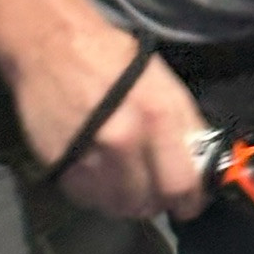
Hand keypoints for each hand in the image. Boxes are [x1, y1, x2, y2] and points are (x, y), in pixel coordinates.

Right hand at [12, 17, 216, 221]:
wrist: (52, 45)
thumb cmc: (114, 59)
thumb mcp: (164, 82)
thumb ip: (185, 126)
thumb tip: (201, 165)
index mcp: (157, 115)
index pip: (181, 183)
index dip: (190, 202)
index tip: (190, 205)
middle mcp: (123, 141)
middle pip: (148, 203)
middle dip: (157, 203)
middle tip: (155, 192)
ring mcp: (88, 156)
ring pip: (117, 207)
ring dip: (127, 201)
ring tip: (127, 182)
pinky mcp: (59, 166)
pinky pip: (87, 199)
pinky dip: (98, 194)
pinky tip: (101, 174)